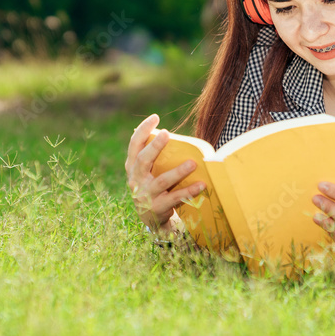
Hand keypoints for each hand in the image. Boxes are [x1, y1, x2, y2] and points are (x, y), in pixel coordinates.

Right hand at [125, 113, 204, 234]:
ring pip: (162, 181)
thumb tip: (170, 133)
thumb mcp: (146, 172)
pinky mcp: (158, 208)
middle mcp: (136, 180)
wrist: (150, 218)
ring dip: (178, 171)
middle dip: (154, 146)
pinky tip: (202, 184)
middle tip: (167, 133)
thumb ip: (153, 156)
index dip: (143, 130)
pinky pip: (175, 198)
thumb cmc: (152, 186)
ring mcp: (145, 195)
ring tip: (193, 163)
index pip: (134, 145)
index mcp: (132, 167)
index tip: (155, 117)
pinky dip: (189, 191)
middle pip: (143, 160)